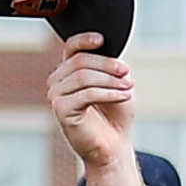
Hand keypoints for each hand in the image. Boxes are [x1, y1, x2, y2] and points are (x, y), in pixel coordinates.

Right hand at [44, 44, 135, 170]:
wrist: (113, 145)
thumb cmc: (114, 115)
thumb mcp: (116, 84)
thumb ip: (110, 67)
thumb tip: (113, 56)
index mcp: (69, 72)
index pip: (71, 47)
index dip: (85, 40)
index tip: (102, 40)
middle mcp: (58, 81)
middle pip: (80, 61)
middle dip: (108, 65)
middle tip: (127, 73)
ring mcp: (56, 96)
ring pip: (84, 77)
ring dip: (111, 81)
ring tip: (129, 88)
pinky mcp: (61, 110)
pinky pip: (86, 94)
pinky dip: (109, 94)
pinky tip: (124, 96)